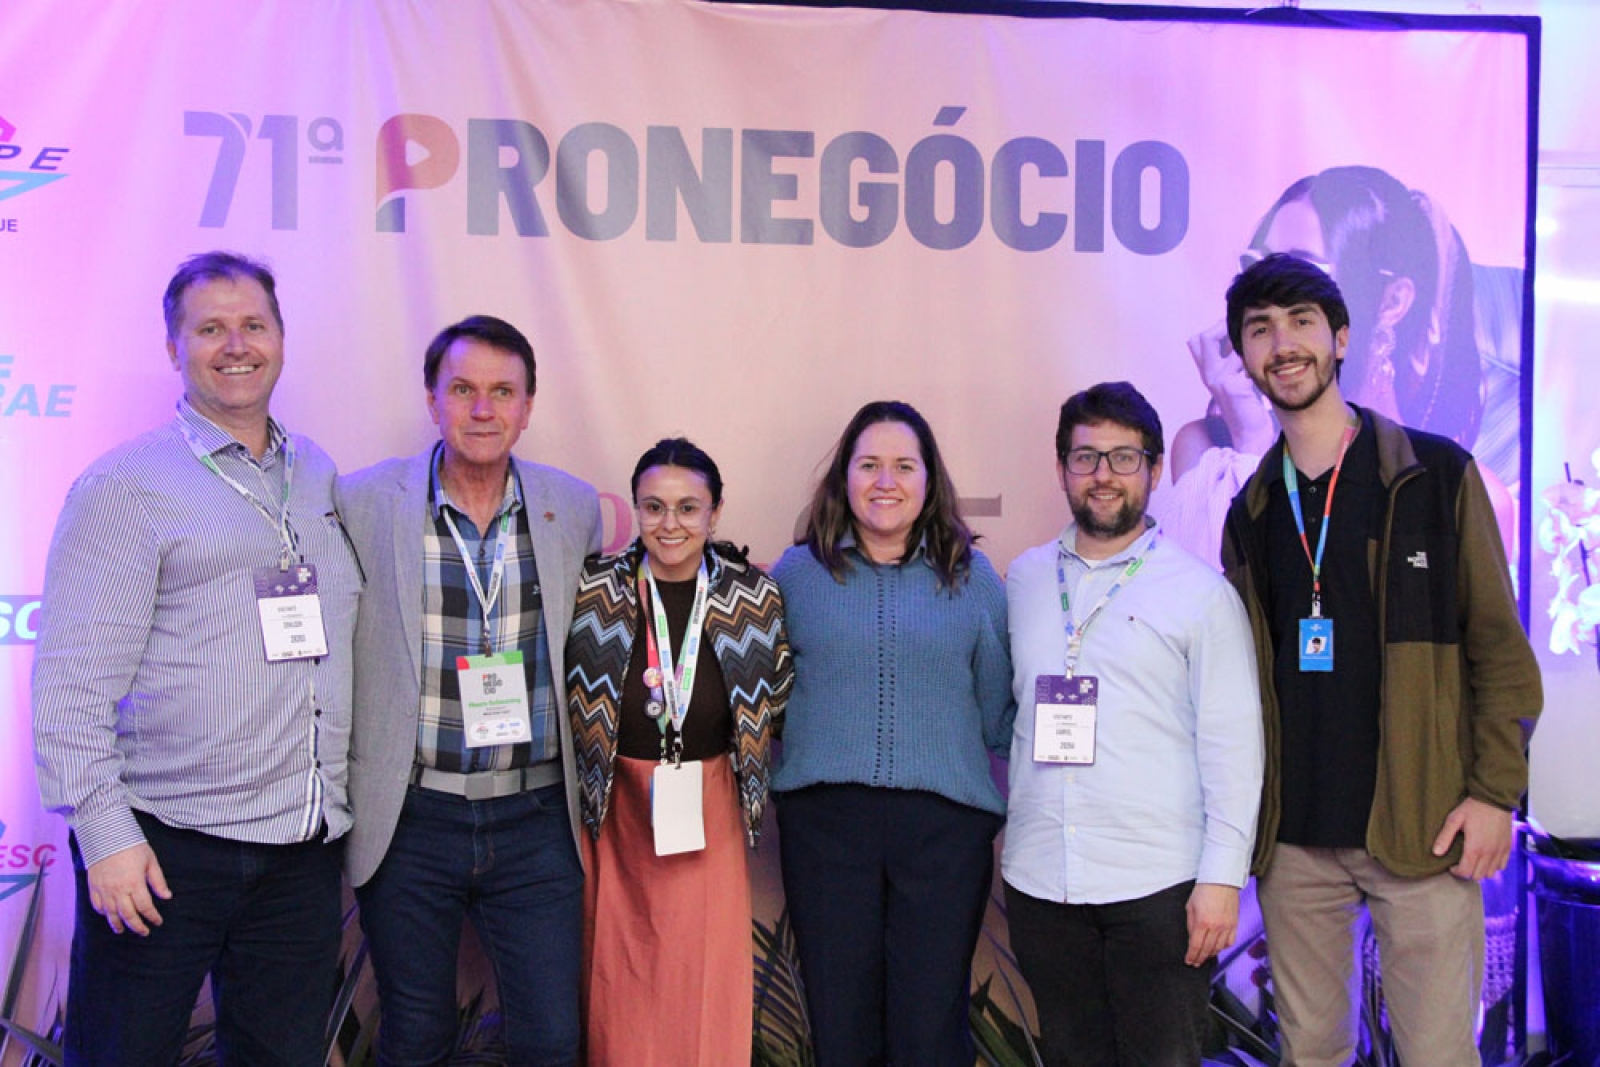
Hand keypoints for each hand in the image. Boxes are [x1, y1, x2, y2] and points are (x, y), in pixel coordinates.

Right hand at [87, 844, 170, 935]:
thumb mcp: (151, 861)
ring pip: (111, 914)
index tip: (157, 922)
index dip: (152, 917)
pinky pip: (97, 905)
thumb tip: (167, 896)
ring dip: (117, 924)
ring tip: (123, 930)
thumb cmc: (132, 847)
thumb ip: (158, 881)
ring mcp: (104, 889)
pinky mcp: (93, 886)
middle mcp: (118, 890)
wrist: (107, 836)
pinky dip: (103, 913)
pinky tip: (108, 916)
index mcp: (135, 883)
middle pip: (128, 915)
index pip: (145, 907)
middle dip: (137, 926)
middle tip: (144, 932)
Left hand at [1185, 882, 1238, 966]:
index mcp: (1202, 922)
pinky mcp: (1234, 924)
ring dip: (1211, 954)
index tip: (1189, 961)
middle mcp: (1216, 927)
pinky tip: (1218, 948)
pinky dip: (1223, 947)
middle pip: (1207, 949)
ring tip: (1205, 956)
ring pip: (1219, 948)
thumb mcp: (1190, 906)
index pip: (1196, 945)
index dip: (1192, 956)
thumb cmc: (1204, 890)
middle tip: (1196, 963)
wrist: (1221, 880)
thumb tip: (1192, 938)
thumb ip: (1191, 924)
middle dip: (1200, 958)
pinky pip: (1230, 941)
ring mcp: (1227, 926)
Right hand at [1187, 319, 1274, 455]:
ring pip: (1233, 349)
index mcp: (1206, 371)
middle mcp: (1208, 375)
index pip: (1195, 341)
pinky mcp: (1233, 387)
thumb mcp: (1233, 378)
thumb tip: (1237, 334)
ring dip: (1248, 352)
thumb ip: (1230, 359)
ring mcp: (1219, 380)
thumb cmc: (1246, 403)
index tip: (1231, 330)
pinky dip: (1257, 367)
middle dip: (1223, 328)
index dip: (1213, 330)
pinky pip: (1247, 363)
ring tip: (1257, 365)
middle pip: (1204, 338)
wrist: (1249, 431)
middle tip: (1241, 332)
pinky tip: (1261, 379)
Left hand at [1431, 796, 1512, 879]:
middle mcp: (1489, 853)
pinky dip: (1493, 866)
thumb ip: (1445, 837)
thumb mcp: (1454, 819)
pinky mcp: (1508, 847)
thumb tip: (1436, 852)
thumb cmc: (1473, 808)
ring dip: (1481, 871)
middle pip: (1478, 876)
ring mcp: (1500, 851)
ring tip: (1473, 861)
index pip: (1465, 872)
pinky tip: (1486, 858)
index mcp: (1474, 848)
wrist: (1495, 799)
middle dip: (1467, 873)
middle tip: (1461, 864)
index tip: (1452, 866)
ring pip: (1491, 874)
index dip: (1456, 872)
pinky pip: (1502, 866)